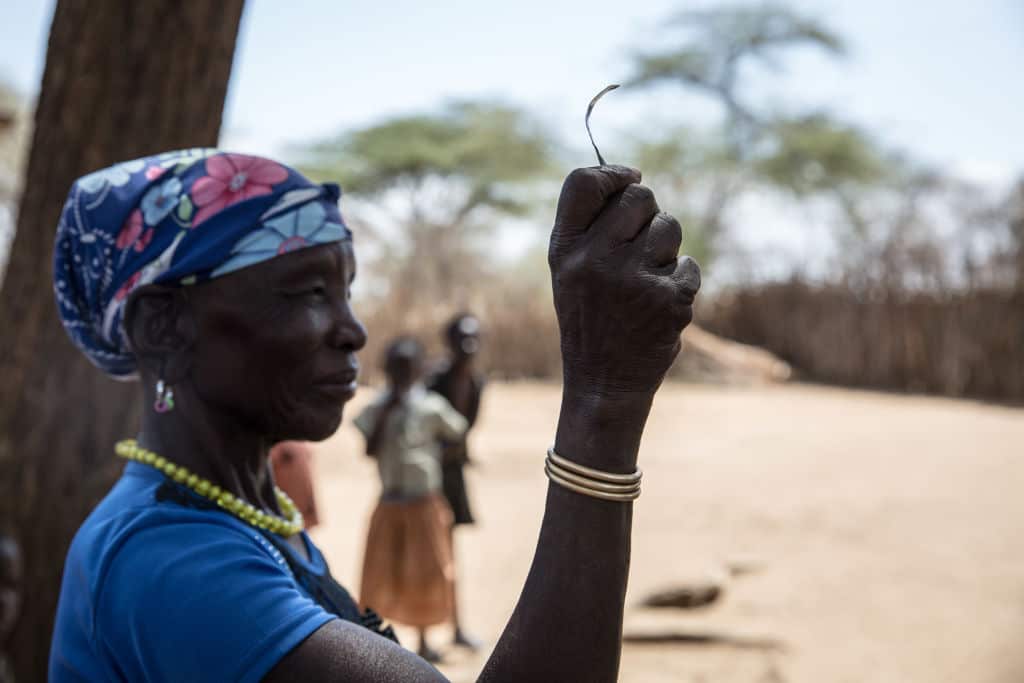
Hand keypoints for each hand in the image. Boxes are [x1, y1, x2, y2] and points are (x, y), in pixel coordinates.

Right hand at [549, 166, 699, 403]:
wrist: (603, 383)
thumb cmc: (589, 319)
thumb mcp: (570, 272)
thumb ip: (589, 227)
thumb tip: (629, 177)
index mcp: (564, 250)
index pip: (583, 183)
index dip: (612, 172)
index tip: (630, 177)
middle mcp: (594, 260)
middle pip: (638, 196)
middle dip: (648, 211)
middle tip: (640, 241)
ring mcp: (632, 280)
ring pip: (670, 227)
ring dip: (666, 248)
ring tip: (646, 279)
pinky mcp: (668, 300)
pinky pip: (689, 265)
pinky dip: (681, 282)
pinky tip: (659, 306)